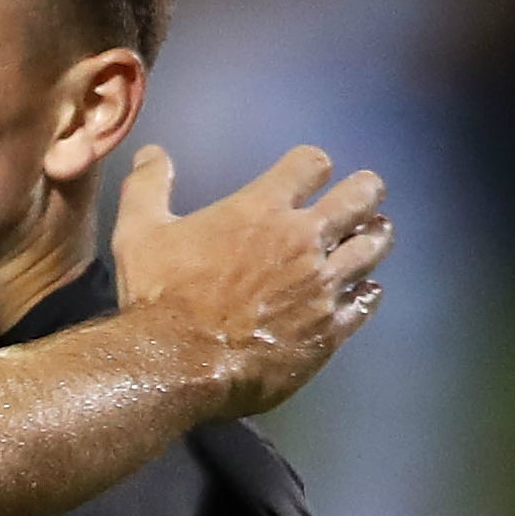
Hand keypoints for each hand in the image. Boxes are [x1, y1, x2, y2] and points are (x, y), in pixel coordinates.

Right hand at [112, 144, 391, 416]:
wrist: (178, 364)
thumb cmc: (159, 295)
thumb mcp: (138, 233)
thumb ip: (148, 186)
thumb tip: (151, 151)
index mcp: (261, 209)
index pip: (311, 164)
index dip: (313, 164)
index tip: (311, 171)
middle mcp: (302, 240)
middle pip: (359, 198)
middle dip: (366, 191)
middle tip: (367, 193)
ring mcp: (323, 285)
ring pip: (373, 248)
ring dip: (375, 237)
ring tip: (375, 234)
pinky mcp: (330, 328)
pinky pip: (366, 302)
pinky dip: (367, 292)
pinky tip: (365, 291)